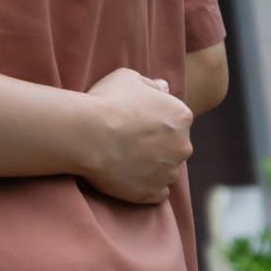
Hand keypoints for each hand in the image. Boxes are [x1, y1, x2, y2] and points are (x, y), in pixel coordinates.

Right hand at [80, 68, 193, 203]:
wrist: (88, 135)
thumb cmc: (106, 102)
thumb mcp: (127, 77)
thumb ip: (150, 83)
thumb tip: (163, 87)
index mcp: (181, 116)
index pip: (175, 118)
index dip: (154, 118)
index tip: (134, 118)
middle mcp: (183, 146)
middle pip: (174, 145)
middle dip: (157, 143)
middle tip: (127, 138)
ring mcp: (169, 172)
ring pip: (166, 169)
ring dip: (151, 165)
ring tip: (122, 157)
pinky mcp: (153, 193)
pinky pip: (156, 192)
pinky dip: (145, 186)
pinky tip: (127, 175)